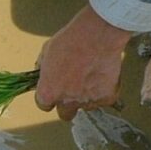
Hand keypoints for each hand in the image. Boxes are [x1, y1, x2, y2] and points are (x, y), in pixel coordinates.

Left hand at [35, 4, 132, 120]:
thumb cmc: (71, 40)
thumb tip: (43, 72)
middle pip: (65, 114)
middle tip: (72, 88)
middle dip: (67, 104)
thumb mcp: (47, 51)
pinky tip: (102, 75)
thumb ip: (44, 68)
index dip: (49, 96)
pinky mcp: (106, 98)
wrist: (97, 35)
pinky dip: (104, 90)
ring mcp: (88, 102)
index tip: (54, 90)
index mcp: (48, 92)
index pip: (44, 105)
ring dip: (87, 95)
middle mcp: (67, 102)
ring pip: (86, 106)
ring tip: (91, 75)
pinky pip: (103, 99)